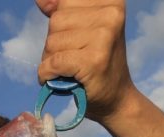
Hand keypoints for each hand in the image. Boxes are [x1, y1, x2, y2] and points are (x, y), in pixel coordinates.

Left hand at [35, 0, 135, 122]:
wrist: (116, 99)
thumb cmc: (99, 64)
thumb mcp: (84, 30)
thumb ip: (64, 11)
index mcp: (110, 2)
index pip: (64, 2)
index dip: (60, 23)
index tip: (73, 40)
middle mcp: (110, 14)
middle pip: (56, 21)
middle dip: (54, 43)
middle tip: (70, 59)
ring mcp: (103, 36)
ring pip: (52, 42)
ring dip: (51, 60)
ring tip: (67, 70)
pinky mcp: (93, 60)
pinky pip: (54, 62)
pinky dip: (47, 73)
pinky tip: (56, 79)